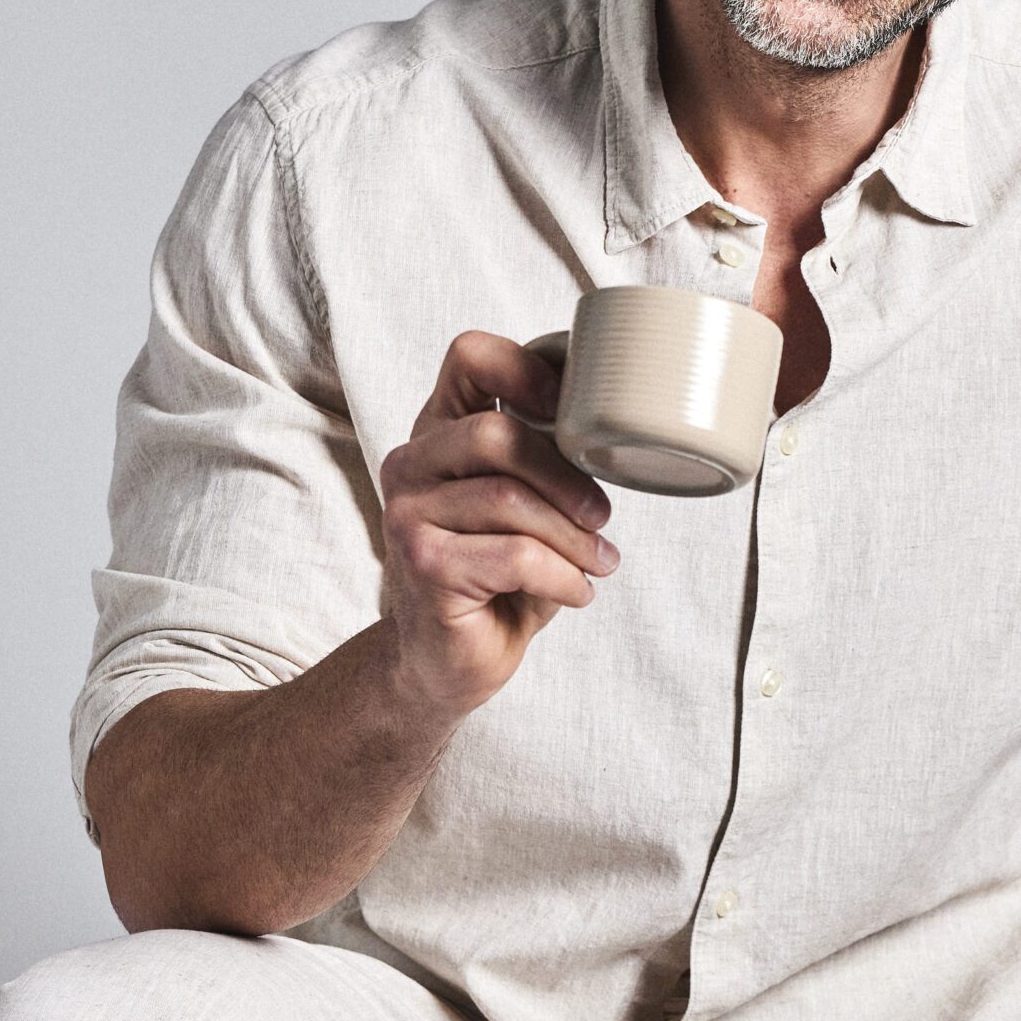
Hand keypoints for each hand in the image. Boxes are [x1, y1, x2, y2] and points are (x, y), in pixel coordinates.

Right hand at [379, 330, 620, 721]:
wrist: (449, 662)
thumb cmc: (496, 577)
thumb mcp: (525, 507)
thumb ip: (543, 459)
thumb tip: (614, 422)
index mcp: (438, 433)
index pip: (470, 357)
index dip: (529, 369)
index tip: (575, 411)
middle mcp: (411, 465)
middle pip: (495, 434)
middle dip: (565, 478)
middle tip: (601, 518)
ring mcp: (407, 515)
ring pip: (509, 500)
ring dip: (573, 539)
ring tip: (598, 563)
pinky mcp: (423, 566)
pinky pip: (514, 556)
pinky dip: (563, 577)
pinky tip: (575, 593)